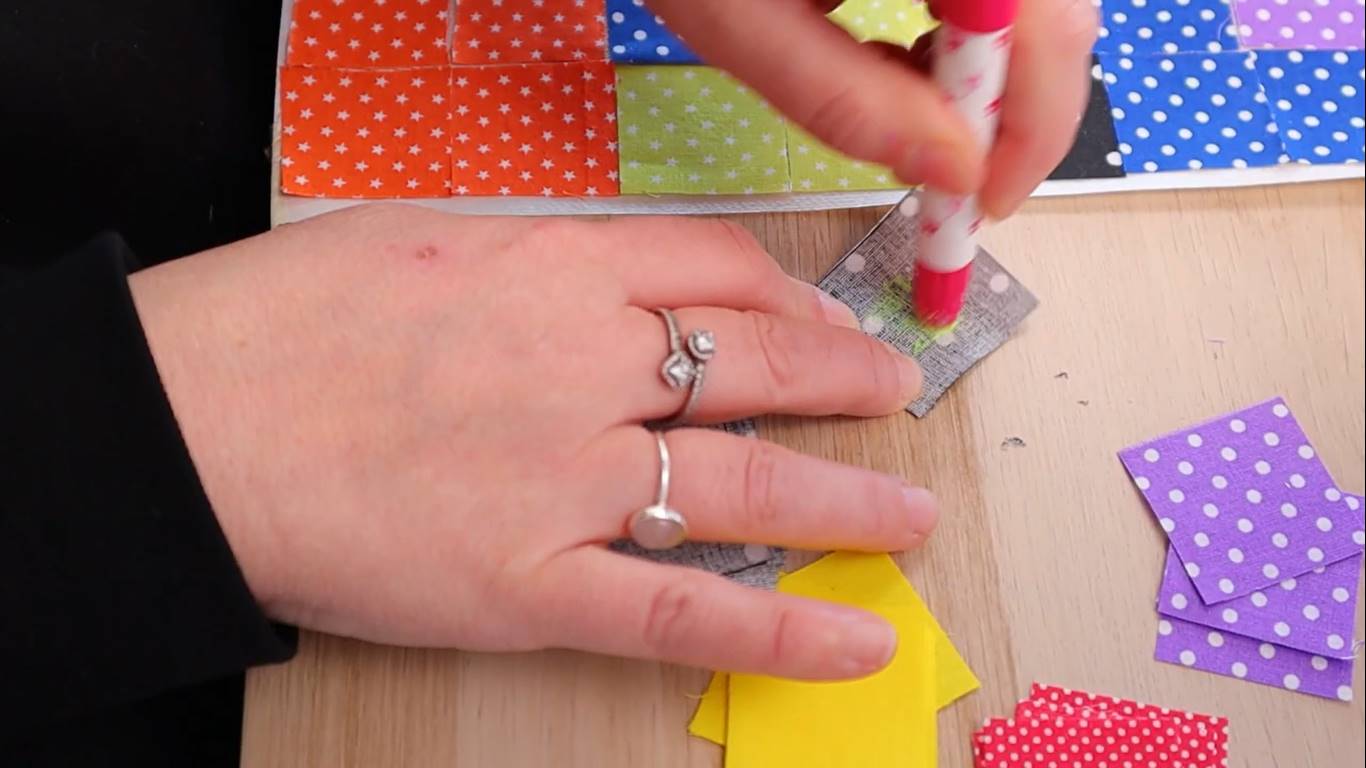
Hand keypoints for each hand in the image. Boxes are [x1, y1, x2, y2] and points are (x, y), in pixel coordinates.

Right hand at [128, 204, 938, 680]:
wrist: (187, 421)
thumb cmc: (279, 326)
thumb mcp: (419, 245)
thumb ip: (530, 263)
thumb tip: (602, 281)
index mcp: (552, 272)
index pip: (713, 268)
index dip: (786, 291)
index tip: (814, 312)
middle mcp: (583, 369)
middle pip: (757, 367)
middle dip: (843, 378)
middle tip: (892, 391)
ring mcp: (568, 481)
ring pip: (745, 489)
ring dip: (846, 500)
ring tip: (909, 514)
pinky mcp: (534, 585)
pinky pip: (681, 613)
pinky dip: (779, 630)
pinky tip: (854, 638)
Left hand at [649, 0, 1098, 216]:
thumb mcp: (741, 22)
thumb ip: (847, 101)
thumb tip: (952, 170)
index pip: (1047, 33)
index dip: (1031, 132)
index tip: (982, 202)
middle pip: (1058, 13)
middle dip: (1013, 105)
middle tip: (954, 174)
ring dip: (990, 64)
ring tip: (913, 107)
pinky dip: (968, 19)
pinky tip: (909, 47)